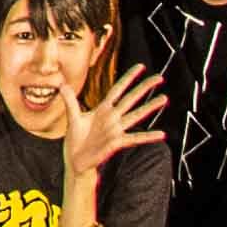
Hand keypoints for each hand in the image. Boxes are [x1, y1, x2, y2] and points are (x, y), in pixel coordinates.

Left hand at [65, 65, 170, 184]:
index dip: (128, 77)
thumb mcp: (73, 118)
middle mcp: (112, 117)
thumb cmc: (76, 139)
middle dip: (144, 87)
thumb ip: (70, 101)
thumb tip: (62, 84)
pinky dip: (148, 136)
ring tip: (165, 98)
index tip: (141, 66)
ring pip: (136, 115)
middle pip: (131, 98)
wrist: (76, 160)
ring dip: (150, 107)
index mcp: (103, 109)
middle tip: (160, 77)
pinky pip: (135, 138)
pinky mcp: (116, 142)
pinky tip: (161, 134)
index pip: (118, 89)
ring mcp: (116, 129)